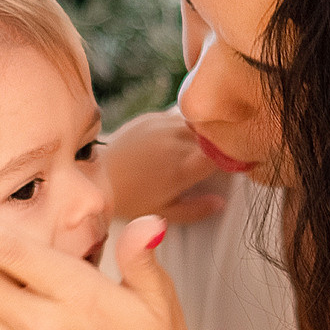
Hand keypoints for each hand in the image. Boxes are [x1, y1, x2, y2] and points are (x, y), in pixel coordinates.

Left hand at [103, 110, 225, 225]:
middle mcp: (177, 141)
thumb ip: (196, 210)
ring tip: (197, 148)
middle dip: (220, 144)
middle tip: (219, 157)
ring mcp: (164, 125)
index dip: (234, 157)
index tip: (235, 165)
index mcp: (184, 167)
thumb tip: (221, 202)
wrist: (94, 175)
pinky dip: (183, 126)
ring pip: (198, 123)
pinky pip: (178, 116)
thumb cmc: (129, 199)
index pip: (225, 154)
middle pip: (214, 136)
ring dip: (202, 133)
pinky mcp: (152, 117)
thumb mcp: (163, 212)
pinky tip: (176, 140)